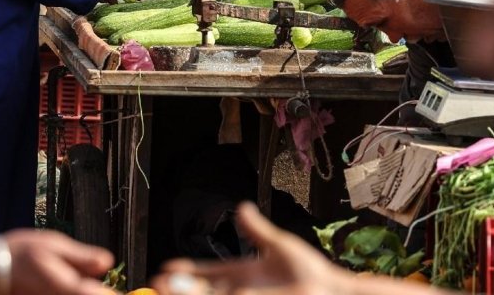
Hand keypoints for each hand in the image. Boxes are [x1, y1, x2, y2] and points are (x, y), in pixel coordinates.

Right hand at [0, 229, 113, 294]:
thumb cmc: (17, 255)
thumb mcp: (53, 245)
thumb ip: (83, 257)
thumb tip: (108, 262)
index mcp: (71, 290)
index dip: (115, 293)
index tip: (126, 289)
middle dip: (99, 291)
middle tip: (93, 279)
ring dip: (86, 292)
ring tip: (75, 278)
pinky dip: (70, 294)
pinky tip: (59, 284)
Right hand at [150, 203, 346, 294]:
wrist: (333, 293)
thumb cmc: (312, 273)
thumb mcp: (279, 245)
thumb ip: (257, 230)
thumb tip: (241, 208)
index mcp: (242, 275)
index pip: (207, 274)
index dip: (187, 272)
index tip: (166, 269)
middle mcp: (240, 291)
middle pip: (203, 291)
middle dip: (181, 288)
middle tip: (160, 284)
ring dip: (192, 294)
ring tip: (173, 290)